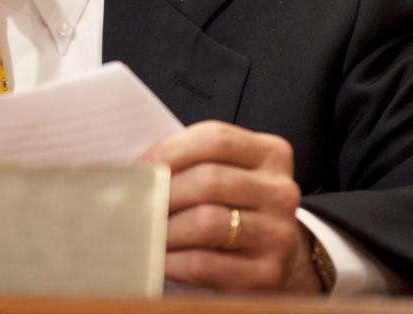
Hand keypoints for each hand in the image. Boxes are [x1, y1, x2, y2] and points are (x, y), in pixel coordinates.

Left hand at [139, 120, 319, 292]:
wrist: (279, 255)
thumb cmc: (237, 206)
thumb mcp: (228, 172)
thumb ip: (193, 162)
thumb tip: (133, 171)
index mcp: (271, 153)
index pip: (215, 139)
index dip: (169, 150)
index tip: (138, 167)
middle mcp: (280, 191)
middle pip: (208, 180)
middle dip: (162, 192)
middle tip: (132, 203)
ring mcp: (278, 233)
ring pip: (206, 222)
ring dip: (164, 228)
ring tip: (141, 230)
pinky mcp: (267, 273)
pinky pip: (204, 264)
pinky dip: (171, 261)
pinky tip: (156, 259)